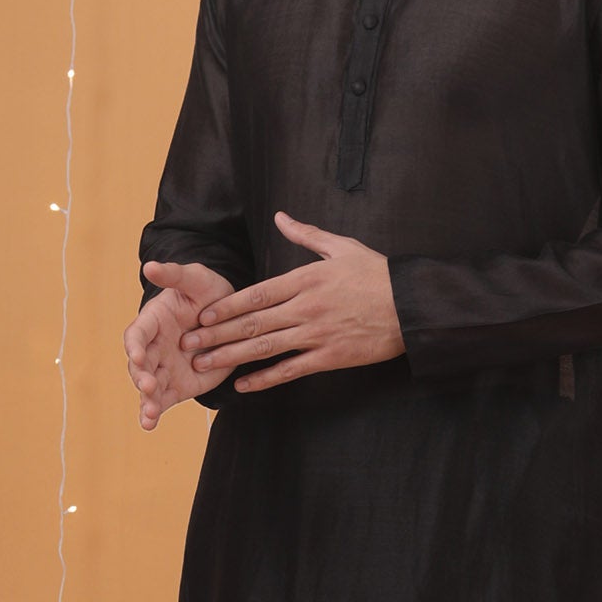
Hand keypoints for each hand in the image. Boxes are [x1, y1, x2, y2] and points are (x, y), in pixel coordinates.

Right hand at [125, 261, 233, 428]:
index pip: (137, 334)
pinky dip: (153, 413)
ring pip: (149, 387)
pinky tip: (148, 425)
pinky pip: (162, 401)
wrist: (229, 315)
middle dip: (142, 376)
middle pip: (140, 365)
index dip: (135, 345)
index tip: (139, 355)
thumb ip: (174, 275)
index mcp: (153, 321)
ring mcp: (164, 368)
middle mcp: (154, 347)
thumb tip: (149, 266)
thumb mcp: (196, 279)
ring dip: (146, 400)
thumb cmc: (208, 292)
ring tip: (149, 414)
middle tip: (149, 385)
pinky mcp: (178, 386)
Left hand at [177, 212, 404, 391]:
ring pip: (265, 347)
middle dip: (216, 334)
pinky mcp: (330, 357)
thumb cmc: (379, 274)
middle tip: (188, 343)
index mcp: (305, 279)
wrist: (413, 305)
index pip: (256, 293)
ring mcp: (316, 334)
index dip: (225, 306)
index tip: (202, 314)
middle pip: (252, 322)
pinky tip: (244, 385)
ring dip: (231, 356)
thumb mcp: (342, 247)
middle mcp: (305, 307)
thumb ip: (306, 234)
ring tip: (204, 364)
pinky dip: (266, 379)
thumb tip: (280, 217)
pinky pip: (291, 369)